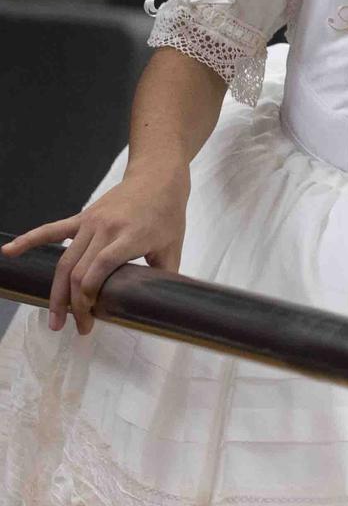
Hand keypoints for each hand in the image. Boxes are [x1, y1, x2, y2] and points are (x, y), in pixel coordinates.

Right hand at [1, 163, 190, 334]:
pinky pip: (51, 231)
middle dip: (74, 303)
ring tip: (55, 318)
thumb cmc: (168, 215)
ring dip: (56, 291)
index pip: (101, 267)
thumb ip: (166, 277)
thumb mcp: (173, 248)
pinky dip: (28, 241)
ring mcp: (90, 222)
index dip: (90, 294)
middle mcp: (105, 229)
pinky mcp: (81, 217)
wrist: (157, 178)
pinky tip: (8, 253)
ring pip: (64, 260)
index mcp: (129, 237)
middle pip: (78, 270)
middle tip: (77, 328)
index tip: (92, 318)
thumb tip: (160, 305)